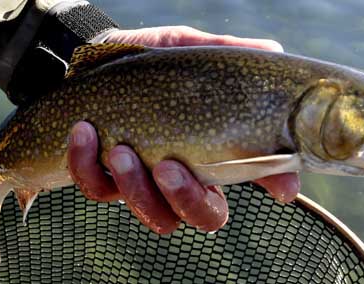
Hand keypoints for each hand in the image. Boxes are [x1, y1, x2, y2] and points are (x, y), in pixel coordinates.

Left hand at [68, 26, 299, 233]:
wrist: (95, 59)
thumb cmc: (151, 60)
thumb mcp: (188, 50)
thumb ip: (226, 52)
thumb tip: (273, 53)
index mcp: (210, 150)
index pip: (251, 175)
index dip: (270, 185)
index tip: (279, 187)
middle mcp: (181, 176)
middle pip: (201, 216)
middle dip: (187, 200)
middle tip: (169, 167)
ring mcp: (142, 182)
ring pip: (153, 215)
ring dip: (136, 188)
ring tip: (121, 150)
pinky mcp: (101, 177)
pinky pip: (97, 190)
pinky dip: (87, 165)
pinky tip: (84, 130)